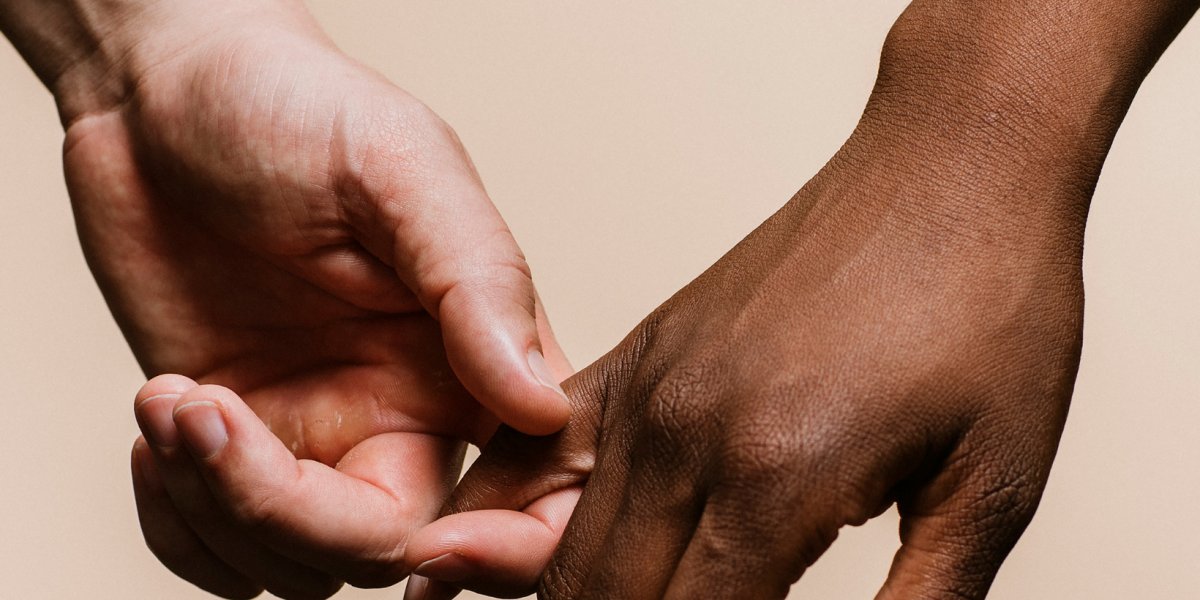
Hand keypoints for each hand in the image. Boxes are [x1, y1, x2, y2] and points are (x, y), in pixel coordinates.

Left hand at [43, 1, 569, 596]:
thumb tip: (541, 405)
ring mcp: (314, 433)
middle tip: (213, 419)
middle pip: (391, 548)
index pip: (535, 490)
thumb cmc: (293, 106)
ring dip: (216, 507)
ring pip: (297, 563)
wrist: (161, 94)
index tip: (432, 547)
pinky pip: (220, 547)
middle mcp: (404, 409)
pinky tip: (161, 422)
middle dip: (290, 517)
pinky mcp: (231, 440)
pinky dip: (178, 521)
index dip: (505, 551)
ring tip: (175, 399)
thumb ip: (478, 281)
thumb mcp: (399, 167)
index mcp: (474, 356)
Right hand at [400, 1, 1199, 594]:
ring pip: (562, 547)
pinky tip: (472, 550)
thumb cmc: (989, 307)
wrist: (949, 167)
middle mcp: (688, 436)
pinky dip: (502, 516)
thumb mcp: (989, 486)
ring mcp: (651, 387)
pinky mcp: (641, 353)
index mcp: (777, 479)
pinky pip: (536, 449)